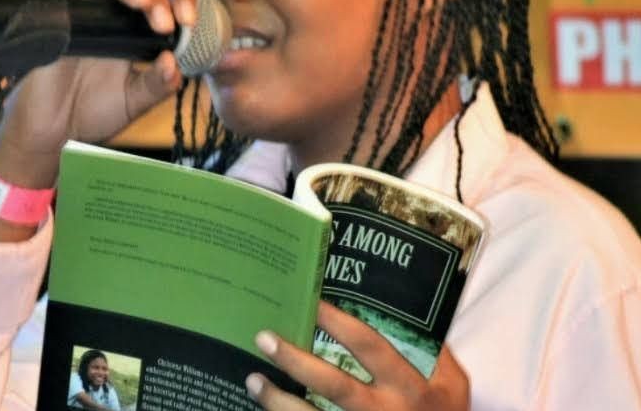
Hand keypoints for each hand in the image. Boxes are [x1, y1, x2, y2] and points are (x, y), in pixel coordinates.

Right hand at [0, 0, 196, 190]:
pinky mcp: (56, 19)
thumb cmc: (96, 112)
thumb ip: (158, 85)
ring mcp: (85, 13)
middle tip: (165, 22)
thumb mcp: (135, 101)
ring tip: (141, 4)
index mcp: (141, 27)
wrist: (54, 131)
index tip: (189, 21)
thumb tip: (173, 62)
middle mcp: (115, 14)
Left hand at [245, 301, 468, 410]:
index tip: (309, 303)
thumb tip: (401, 307)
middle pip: (335, 386)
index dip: (338, 323)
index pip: (369, 347)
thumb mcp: (452, 383)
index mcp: (409, 386)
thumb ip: (433, 349)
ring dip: (280, 402)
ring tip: (252, 379)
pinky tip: (266, 408)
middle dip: (297, 361)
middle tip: (264, 337)